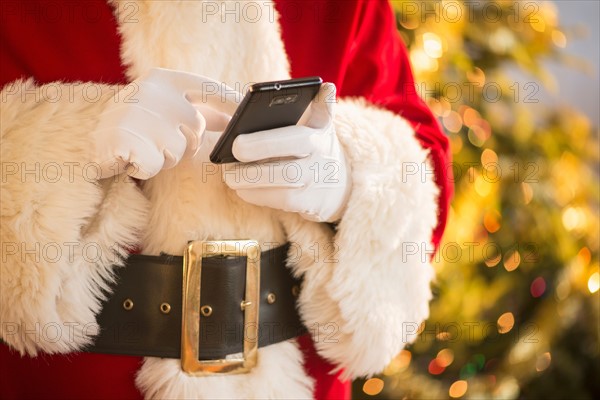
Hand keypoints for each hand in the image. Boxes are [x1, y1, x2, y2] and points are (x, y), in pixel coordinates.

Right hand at [92, 68, 236, 179]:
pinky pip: (154, 164)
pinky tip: (131, 160)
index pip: (206, 87)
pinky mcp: (125, 139)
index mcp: (162, 79)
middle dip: (184, 143)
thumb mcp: (167, 112)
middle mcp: (151, 91)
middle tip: (159, 141)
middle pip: (195, 127)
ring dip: (163, 158)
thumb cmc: (138, 129)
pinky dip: (145, 169)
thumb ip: (199, 112)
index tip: (247, 113)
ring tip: (142, 149)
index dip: (229, 102)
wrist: (91, 144)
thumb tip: (235, 123)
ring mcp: (137, 114)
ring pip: (177, 149)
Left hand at [224, 83, 351, 221]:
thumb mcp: (322, 126)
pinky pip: (277, 200)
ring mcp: (314, 184)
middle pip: (286, 166)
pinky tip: (241, 188)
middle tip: (232, 153)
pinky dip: (255, 194)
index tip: (238, 141)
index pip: (295, 136)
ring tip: (229, 174)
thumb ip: (319, 105)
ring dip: (250, 180)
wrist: (340, 186)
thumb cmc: (318, 148)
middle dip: (256, 160)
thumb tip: (326, 87)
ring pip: (279, 183)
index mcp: (320, 136)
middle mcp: (320, 161)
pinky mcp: (307, 204)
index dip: (266, 141)